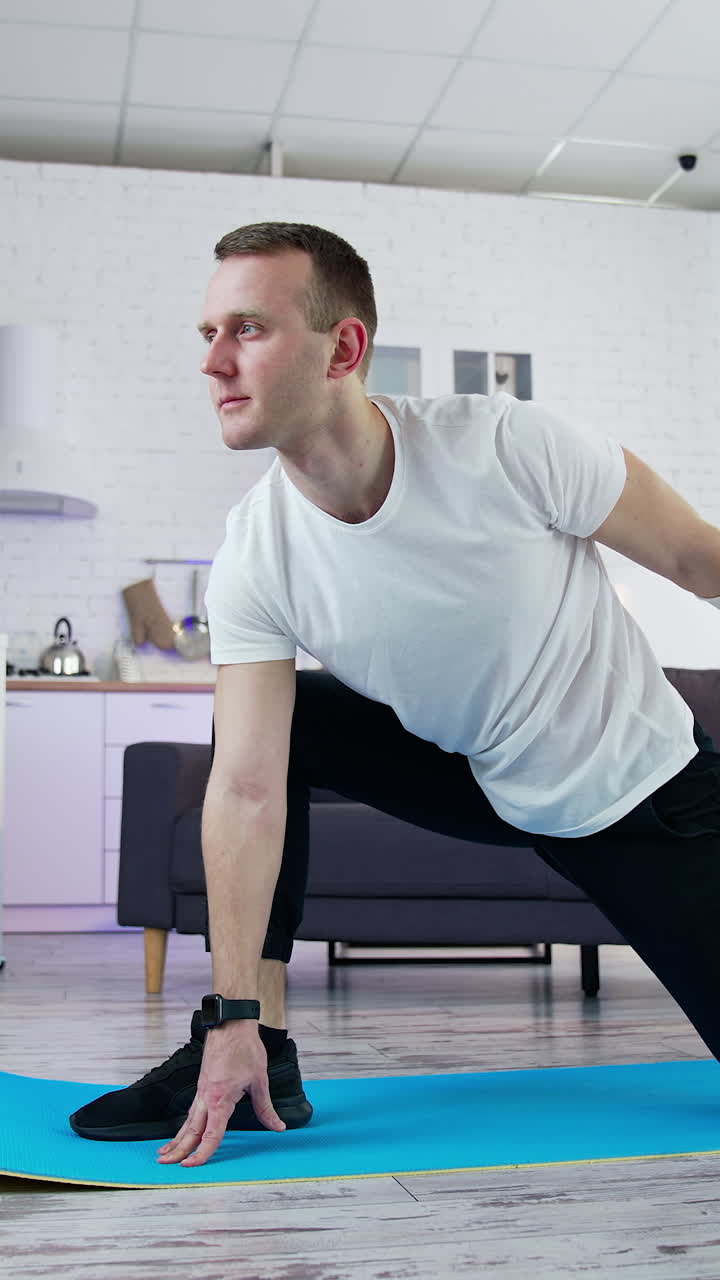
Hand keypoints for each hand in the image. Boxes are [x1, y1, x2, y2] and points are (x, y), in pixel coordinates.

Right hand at [157, 1022, 285, 1167]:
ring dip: (176, 1138)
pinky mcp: (202, 1084)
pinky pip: (191, 1110)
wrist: (231, 1024)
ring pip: (187, 1121)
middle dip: (178, 1150)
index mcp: (220, 1100)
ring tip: (164, 1153)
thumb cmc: (245, 1048)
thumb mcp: (259, 1080)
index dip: (202, 1154)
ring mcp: (202, 1091)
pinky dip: (184, 1124)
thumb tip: (277, 1127)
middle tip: (165, 1165)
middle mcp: (206, 1098)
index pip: (210, 1135)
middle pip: (190, 1131)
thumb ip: (265, 1108)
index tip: (191, 1167)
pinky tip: (183, 1129)